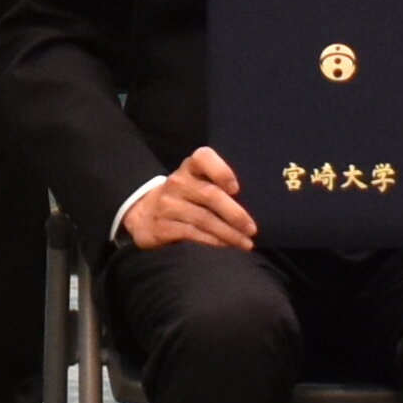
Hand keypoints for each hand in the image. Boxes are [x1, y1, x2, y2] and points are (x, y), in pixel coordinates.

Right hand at [118, 149, 252, 252]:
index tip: (236, 189)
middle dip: (235, 214)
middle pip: (210, 195)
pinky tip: (226, 245)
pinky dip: (213, 241)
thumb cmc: (185, 197)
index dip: (221, 171)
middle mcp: (177, 182)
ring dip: (229, 233)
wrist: (145, 215)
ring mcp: (168, 204)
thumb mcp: (196, 183)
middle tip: (252, 229)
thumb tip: (257, 202)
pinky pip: (192, 233)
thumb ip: (219, 186)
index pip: (203, 157)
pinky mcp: (162, 225)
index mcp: (190, 167)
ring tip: (246, 243)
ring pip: (204, 219)